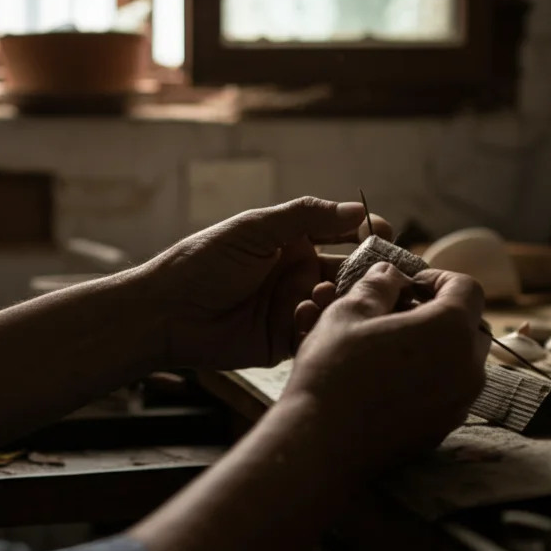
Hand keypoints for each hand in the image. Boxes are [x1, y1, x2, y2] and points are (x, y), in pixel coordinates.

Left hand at [146, 197, 391, 369]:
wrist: (166, 312)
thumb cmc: (202, 262)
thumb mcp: (254, 229)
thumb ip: (305, 217)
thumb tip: (355, 210)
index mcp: (293, 240)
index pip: (344, 233)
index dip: (368, 234)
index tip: (384, 235)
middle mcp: (299, 272)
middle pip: (350, 271)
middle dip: (369, 272)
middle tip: (382, 275)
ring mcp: (294, 306)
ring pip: (339, 304)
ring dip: (341, 298)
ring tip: (322, 293)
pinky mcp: (286, 340)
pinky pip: (317, 332)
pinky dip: (319, 324)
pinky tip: (303, 316)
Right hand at [283, 263, 489, 474]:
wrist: (321, 443)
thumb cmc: (333, 370)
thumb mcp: (349, 311)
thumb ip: (379, 284)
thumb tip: (391, 274)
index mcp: (450, 330)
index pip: (466, 288)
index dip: (438, 277)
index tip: (408, 283)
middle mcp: (468, 368)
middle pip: (470, 325)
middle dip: (440, 312)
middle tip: (399, 312)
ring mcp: (459, 402)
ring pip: (461, 360)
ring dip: (436, 345)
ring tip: (392, 345)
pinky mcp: (444, 428)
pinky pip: (449, 390)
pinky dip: (431, 376)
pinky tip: (391, 378)